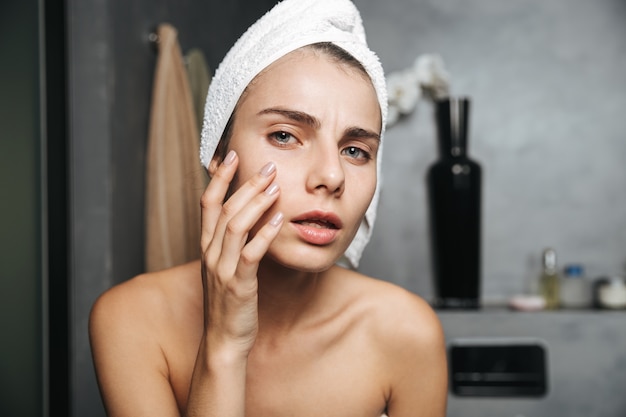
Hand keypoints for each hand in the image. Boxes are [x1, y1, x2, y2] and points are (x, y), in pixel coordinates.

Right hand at [199, 150, 282, 356]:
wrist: (224, 339)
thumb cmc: (228, 301)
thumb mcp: (224, 265)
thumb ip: (231, 241)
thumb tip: (248, 215)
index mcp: (206, 246)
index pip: (208, 203)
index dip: (218, 178)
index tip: (231, 155)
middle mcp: (210, 254)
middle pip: (224, 209)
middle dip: (245, 184)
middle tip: (267, 166)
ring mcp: (222, 269)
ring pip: (235, 226)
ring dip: (255, 203)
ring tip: (275, 186)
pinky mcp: (238, 285)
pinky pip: (250, 254)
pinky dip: (264, 234)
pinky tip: (278, 220)